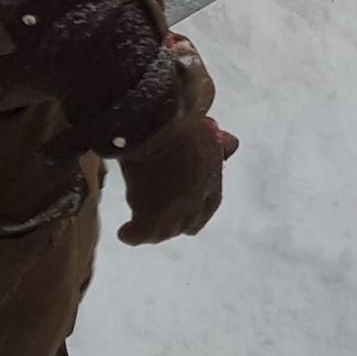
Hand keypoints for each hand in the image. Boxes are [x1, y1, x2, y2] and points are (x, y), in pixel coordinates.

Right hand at [116, 114, 238, 244]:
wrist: (158, 123)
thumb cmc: (181, 120)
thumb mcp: (208, 131)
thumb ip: (219, 144)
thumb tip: (231, 146)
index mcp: (212, 181)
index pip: (209, 206)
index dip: (197, 210)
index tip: (186, 212)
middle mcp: (196, 201)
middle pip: (187, 224)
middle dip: (175, 222)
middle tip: (158, 217)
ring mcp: (174, 212)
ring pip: (164, 232)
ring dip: (153, 230)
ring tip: (140, 225)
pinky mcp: (150, 217)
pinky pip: (139, 234)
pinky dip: (131, 234)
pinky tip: (125, 232)